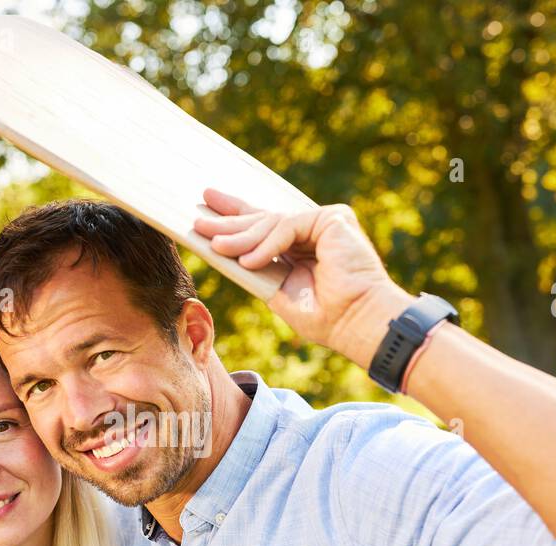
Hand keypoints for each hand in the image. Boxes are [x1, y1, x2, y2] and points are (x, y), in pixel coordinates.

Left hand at [192, 187, 415, 366]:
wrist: (357, 324)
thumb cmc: (326, 318)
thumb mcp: (278, 292)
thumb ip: (259, 270)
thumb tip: (227, 253)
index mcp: (301, 247)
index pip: (264, 226)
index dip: (236, 217)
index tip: (206, 212)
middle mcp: (313, 230)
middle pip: (264, 218)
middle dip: (229, 220)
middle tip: (198, 218)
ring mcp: (324, 222)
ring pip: (272, 222)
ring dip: (241, 237)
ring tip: (215, 246)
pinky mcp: (333, 219)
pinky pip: (288, 227)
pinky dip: (267, 245)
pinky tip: (249, 260)